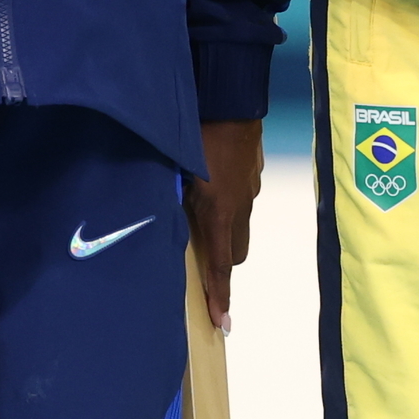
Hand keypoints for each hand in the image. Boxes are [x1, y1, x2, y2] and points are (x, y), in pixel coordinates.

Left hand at [184, 118, 264, 330]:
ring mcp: (251, 187)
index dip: (220, 296)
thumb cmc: (197, 132)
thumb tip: (163, 217)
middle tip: (199, 251)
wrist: (231, 95)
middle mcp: (241, 206)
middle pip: (236, 251)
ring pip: (240, 221)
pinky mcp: (255, 169)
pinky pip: (243, 195)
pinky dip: (230, 197)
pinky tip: (211, 175)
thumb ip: (171, 198)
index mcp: (219, 211)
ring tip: (200, 205)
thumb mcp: (175, 169)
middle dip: (222, 259)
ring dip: (225, 225)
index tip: (223, 323)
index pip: (221, 265)